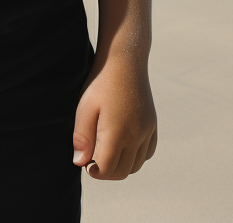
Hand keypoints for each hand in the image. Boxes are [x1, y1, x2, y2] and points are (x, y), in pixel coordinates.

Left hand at [72, 53, 157, 179]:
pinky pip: (147, 153)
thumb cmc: (100, 82)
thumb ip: (82, 138)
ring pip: (136, 165)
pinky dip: (135, 157)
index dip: (93, 171)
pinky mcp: (152, 124)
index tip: (84, 163)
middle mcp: (137, 136)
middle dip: (106, 171)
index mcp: (118, 133)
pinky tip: (122, 144)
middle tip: (92, 159)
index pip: (107, 170)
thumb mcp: (84, 108)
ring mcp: (147, 131)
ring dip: (121, 166)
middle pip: (122, 171)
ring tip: (105, 151)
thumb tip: (80, 163)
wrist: (125, 60)